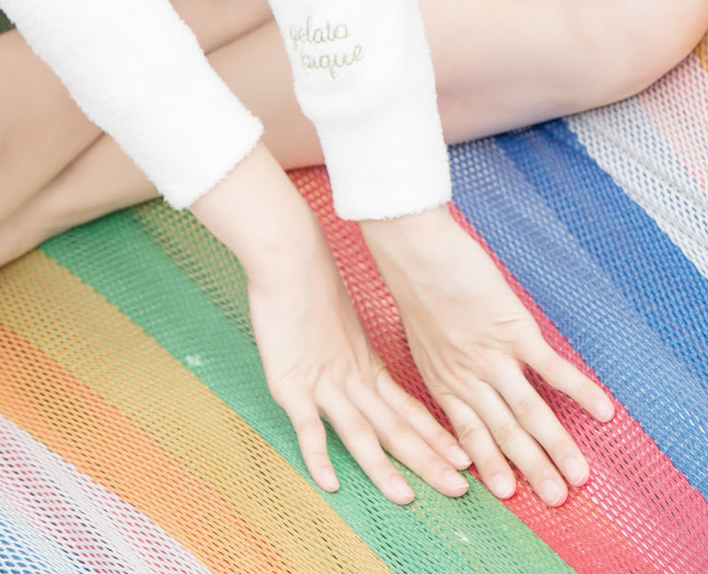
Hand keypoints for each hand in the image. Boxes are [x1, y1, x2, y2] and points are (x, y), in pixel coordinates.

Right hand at [194, 149, 471, 503]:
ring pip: (359, 432)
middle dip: (427, 461)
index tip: (464, 460)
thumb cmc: (311, 282)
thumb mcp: (344, 325)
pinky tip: (330, 483)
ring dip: (383, 467)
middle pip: (394, 427)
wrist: (287, 255)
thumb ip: (356, 353)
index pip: (409, 409)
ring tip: (405, 497)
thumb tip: (369, 372)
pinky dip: (318, 455)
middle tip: (459, 489)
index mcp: (366, 367)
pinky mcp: (290, 382)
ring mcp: (322, 383)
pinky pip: (307, 426)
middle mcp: (351, 380)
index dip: (435, 436)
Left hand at [363, 205, 613, 506]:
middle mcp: (468, 377)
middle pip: (505, 433)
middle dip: (532, 470)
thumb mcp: (421, 337)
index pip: (471, 435)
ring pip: (529, 411)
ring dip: (556, 446)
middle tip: (557, 501)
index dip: (492, 465)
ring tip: (578, 477)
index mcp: (443, 381)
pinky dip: (578, 391)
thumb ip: (444, 363)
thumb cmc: (414, 283)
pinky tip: (602, 411)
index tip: (511, 494)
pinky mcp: (511, 329)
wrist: (412, 249)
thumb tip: (464, 378)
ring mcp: (491, 356)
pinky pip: (550, 368)